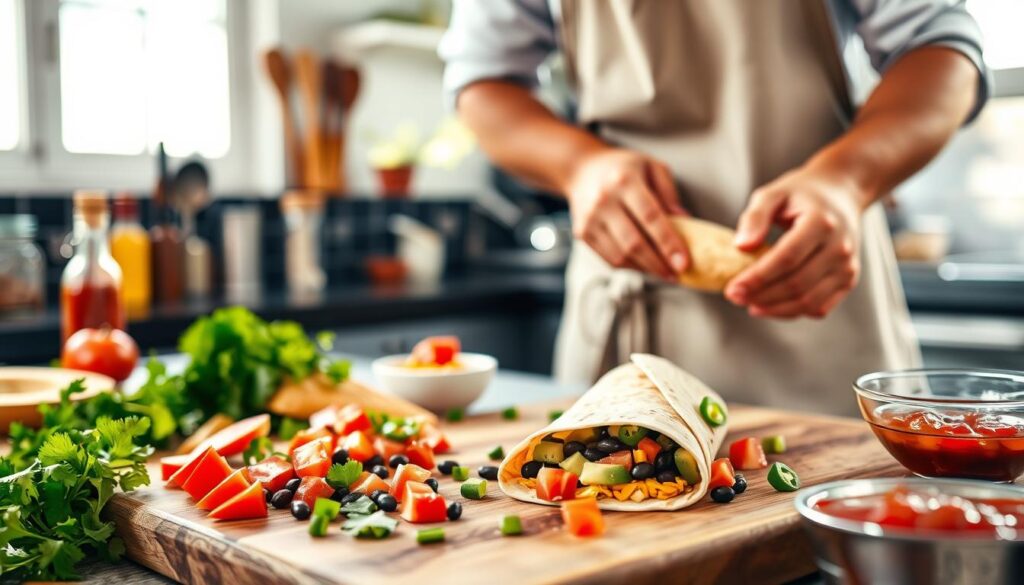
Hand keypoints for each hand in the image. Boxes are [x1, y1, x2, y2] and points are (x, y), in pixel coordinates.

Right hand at [566, 148, 689, 278]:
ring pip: (620, 256)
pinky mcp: (582, 233)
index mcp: (624, 180)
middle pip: (634, 242)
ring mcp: (589, 219)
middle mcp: (604, 200)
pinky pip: (609, 259)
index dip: (668, 242)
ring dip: (645, 269)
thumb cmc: (624, 169)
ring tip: (662, 271)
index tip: (684, 262)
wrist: (582, 169)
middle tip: (676, 275)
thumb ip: (669, 193)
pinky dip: (630, 266)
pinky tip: (644, 264)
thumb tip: (686, 221)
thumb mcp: (652, 167)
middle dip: (658, 264)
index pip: (650, 217)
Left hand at [725, 166, 863, 318]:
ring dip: (775, 309)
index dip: (757, 278)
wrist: (841, 193)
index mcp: (820, 222)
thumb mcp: (773, 194)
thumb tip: (741, 246)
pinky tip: (770, 306)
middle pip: (797, 284)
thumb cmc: (801, 194)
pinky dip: (792, 312)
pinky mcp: (849, 280)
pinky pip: (820, 307)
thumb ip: (754, 217)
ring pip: (808, 301)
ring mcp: (847, 266)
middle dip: (761, 296)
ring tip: (749, 304)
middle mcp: (839, 247)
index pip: (786, 258)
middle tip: (734, 297)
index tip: (732, 289)